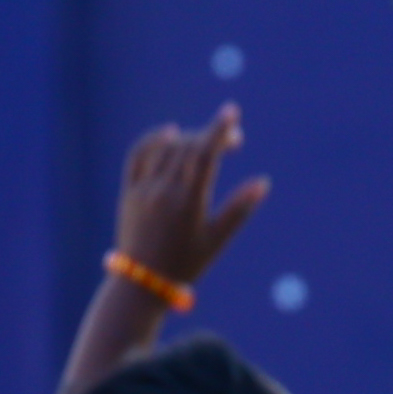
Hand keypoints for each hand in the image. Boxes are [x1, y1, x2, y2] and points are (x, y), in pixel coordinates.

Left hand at [112, 109, 270, 288]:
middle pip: (190, 147)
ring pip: (168, 149)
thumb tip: (263, 182)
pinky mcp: (129, 191)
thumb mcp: (216, 240)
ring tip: (208, 143)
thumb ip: (239, 210)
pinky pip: (138, 155)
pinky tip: (171, 133)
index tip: (231, 111)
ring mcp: (144, 189)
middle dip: (213, 136)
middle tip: (234, 140)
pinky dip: (154, 140)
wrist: (142, 282)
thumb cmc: (186, 264)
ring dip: (191, 138)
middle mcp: (164, 191)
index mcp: (189, 202)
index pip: (206, 154)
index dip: (219, 130)